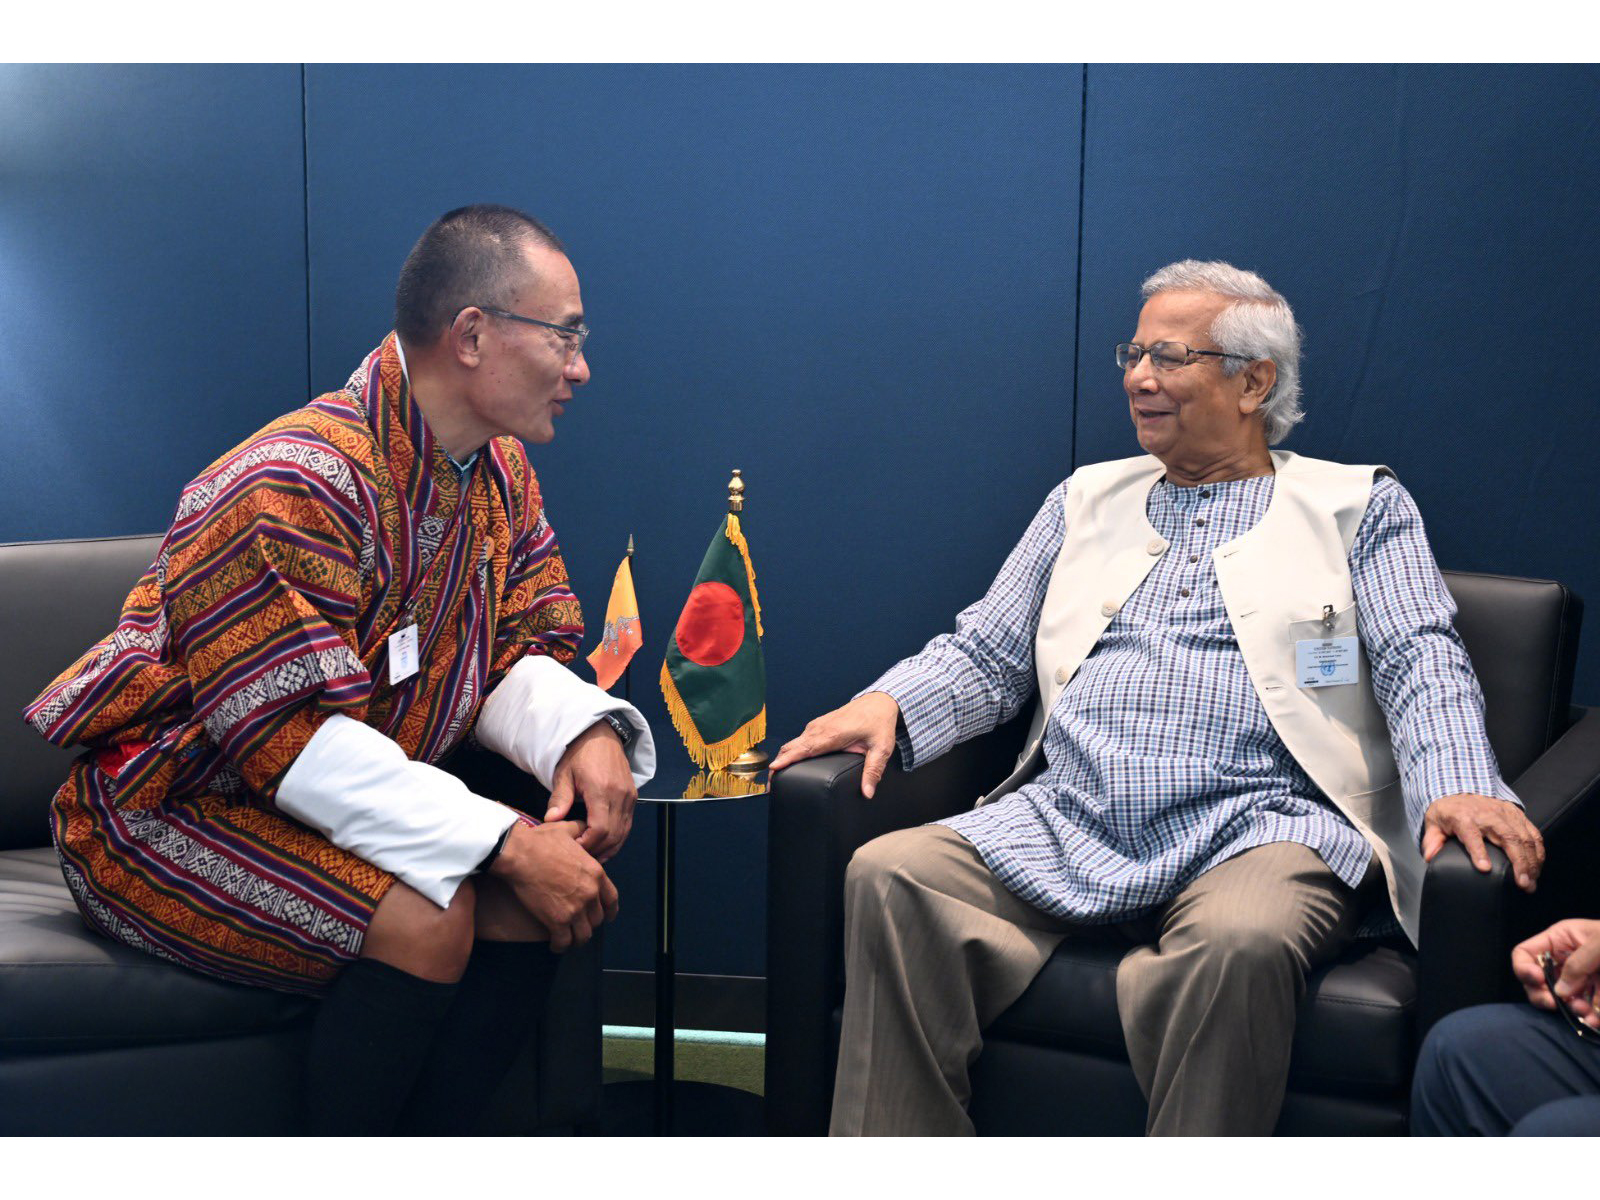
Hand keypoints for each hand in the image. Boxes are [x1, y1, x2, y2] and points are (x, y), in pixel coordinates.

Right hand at [490, 820, 617, 951]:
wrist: (520, 854)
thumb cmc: (540, 841)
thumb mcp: (567, 829)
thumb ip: (580, 830)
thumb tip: (584, 827)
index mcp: (596, 873)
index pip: (611, 899)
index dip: (610, 911)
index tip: (607, 916)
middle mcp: (590, 893)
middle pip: (597, 919)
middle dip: (589, 924)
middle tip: (579, 925)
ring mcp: (575, 909)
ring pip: (584, 934)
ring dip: (577, 938)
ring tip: (568, 938)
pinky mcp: (557, 921)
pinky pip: (564, 942)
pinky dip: (560, 946)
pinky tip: (555, 945)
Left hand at [546, 719, 637, 861]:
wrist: (600, 734)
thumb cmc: (579, 752)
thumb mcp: (564, 773)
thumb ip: (560, 798)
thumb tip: (551, 821)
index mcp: (602, 789)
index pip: (600, 828)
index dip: (588, 844)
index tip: (574, 849)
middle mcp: (620, 794)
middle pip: (614, 835)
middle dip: (598, 850)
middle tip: (581, 857)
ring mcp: (630, 796)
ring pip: (624, 833)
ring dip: (610, 847)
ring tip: (592, 855)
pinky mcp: (633, 797)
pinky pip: (628, 824)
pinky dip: (618, 838)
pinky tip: (604, 844)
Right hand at [770, 691, 900, 797]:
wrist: (879, 702)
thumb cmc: (879, 723)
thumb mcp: (880, 748)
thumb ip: (873, 771)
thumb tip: (868, 792)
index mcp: (832, 734)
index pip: (804, 748)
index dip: (787, 759)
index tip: (774, 769)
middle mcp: (820, 728)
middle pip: (791, 747)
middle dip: (778, 764)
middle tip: (771, 785)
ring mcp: (817, 725)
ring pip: (793, 742)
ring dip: (783, 757)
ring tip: (776, 776)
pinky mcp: (818, 725)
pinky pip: (799, 739)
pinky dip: (790, 750)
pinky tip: (789, 761)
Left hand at [1421, 792, 1543, 892]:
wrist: (1459, 789)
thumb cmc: (1448, 811)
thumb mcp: (1434, 823)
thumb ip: (1432, 841)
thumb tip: (1431, 857)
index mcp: (1464, 817)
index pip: (1472, 835)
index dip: (1478, 852)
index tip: (1484, 868)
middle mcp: (1488, 814)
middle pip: (1508, 838)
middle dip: (1519, 863)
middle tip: (1523, 884)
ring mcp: (1505, 814)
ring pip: (1525, 837)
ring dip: (1531, 861)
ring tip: (1531, 881)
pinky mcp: (1517, 814)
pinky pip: (1533, 833)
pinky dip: (1538, 851)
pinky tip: (1537, 866)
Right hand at [1511, 918, 1599, 1022]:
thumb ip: (1578, 964)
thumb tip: (1560, 990)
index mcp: (1561, 940)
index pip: (1525, 954)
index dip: (1524, 969)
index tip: (1537, 982)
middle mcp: (1568, 960)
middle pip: (1538, 982)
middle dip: (1547, 996)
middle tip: (1559, 1005)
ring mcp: (1584, 979)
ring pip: (1563, 1000)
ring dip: (1572, 1009)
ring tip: (1587, 1014)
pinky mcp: (1599, 996)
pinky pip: (1587, 1010)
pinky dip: (1591, 1017)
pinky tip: (1597, 1020)